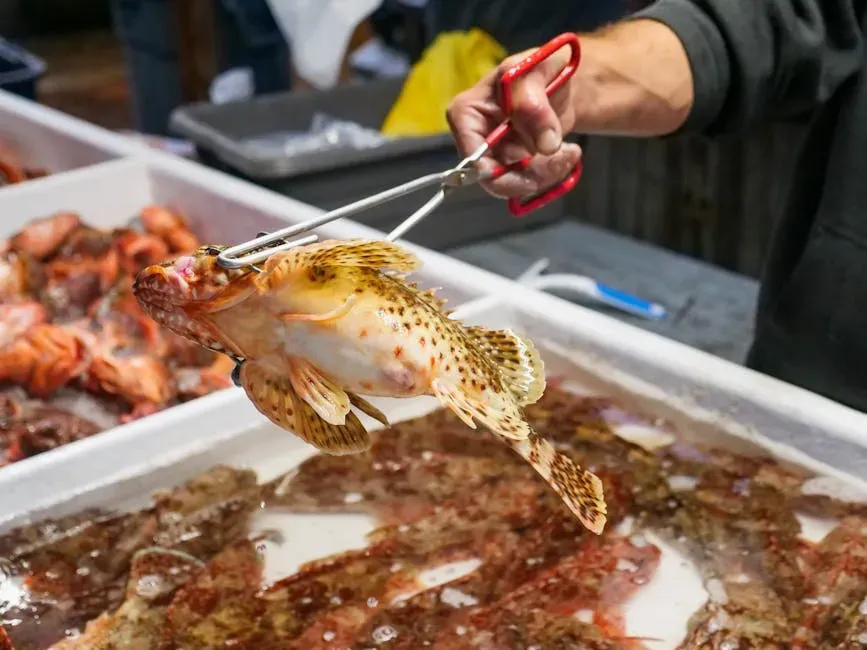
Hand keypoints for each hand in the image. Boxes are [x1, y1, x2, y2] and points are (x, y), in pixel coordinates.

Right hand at [446, 44, 582, 198]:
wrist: (560, 81)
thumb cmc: (540, 68)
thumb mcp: (536, 70)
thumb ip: (534, 103)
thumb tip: (545, 146)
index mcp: (466, 114)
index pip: (472, 156)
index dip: (498, 170)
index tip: (532, 164)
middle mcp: (475, 139)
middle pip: (493, 178)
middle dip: (531, 174)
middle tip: (564, 157)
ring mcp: (495, 156)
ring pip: (514, 184)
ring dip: (547, 174)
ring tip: (571, 151)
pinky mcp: (514, 167)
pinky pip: (529, 183)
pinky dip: (552, 174)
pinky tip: (568, 154)